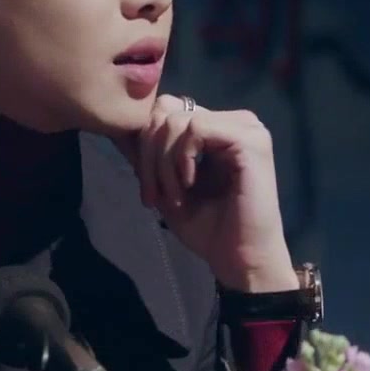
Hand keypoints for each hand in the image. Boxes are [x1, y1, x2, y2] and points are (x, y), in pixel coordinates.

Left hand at [114, 95, 299, 292]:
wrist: (240, 259)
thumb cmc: (209, 229)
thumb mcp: (167, 186)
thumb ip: (149, 156)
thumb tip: (119, 130)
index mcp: (217, 129)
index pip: (165, 110)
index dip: (145, 145)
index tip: (146, 190)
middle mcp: (233, 121)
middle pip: (166, 111)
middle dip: (150, 155)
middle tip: (155, 196)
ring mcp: (245, 127)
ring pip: (177, 120)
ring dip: (164, 162)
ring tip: (174, 196)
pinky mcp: (250, 140)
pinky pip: (196, 128)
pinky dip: (182, 157)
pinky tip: (189, 184)